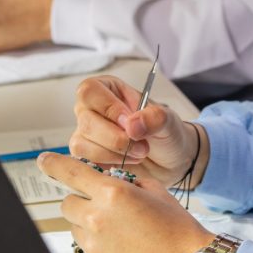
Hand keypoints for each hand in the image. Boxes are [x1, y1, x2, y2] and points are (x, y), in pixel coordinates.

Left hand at [39, 153, 213, 252]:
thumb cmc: (179, 230)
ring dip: (92, 226)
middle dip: (82, 201)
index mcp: (112, 194)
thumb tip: (115, 181)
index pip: (71, 173)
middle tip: (107, 207)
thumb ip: (130, 182)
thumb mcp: (157, 192)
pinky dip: (103, 250)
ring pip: (77, 230)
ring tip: (124, 234)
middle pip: (68, 204)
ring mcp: (95, 248)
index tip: (44, 161)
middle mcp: (97, 219)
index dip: (54, 164)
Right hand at [70, 75, 208, 187]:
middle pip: (86, 121)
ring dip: (114, 153)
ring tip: (139, 153)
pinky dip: (109, 164)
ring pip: (82, 144)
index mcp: (108, 89)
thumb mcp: (169, 120)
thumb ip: (155, 117)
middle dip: (116, 138)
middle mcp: (92, 109)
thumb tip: (132, 125)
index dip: (109, 108)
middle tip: (142, 144)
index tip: (130, 123)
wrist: (170, 159)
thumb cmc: (166, 132)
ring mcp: (86, 133)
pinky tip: (127, 162)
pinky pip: (85, 162)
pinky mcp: (87, 156)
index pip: (90, 91)